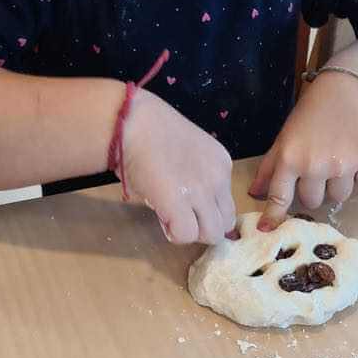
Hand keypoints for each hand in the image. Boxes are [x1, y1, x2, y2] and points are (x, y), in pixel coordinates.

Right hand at [123, 91, 235, 243]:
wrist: (132, 122)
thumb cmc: (150, 130)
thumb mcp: (188, 153)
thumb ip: (197, 177)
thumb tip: (190, 206)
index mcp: (221, 163)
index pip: (226, 203)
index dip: (206, 210)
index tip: (187, 202)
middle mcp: (217, 178)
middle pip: (225, 223)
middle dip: (204, 226)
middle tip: (181, 215)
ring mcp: (201, 192)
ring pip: (211, 234)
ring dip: (191, 232)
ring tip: (171, 217)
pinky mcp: (179, 204)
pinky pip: (186, 235)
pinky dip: (173, 233)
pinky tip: (162, 217)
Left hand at [250, 72, 357, 229]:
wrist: (347, 89)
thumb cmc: (311, 114)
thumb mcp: (285, 137)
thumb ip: (270, 167)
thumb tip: (254, 193)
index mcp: (291, 159)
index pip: (280, 197)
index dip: (274, 215)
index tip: (268, 229)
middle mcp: (315, 165)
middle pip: (313, 202)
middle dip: (315, 189)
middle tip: (321, 167)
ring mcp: (343, 165)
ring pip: (339, 197)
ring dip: (339, 183)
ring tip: (340, 158)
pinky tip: (357, 154)